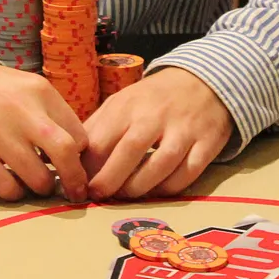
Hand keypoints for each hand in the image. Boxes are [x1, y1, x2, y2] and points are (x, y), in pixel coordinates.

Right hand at [0, 58, 89, 201]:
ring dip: (42, 188)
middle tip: (76, 192)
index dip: (81, 155)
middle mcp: (21, 111)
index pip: (79, 134)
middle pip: (65, 154)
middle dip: (76, 180)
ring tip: (37, 183)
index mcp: (40, 92)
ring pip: (38, 178)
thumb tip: (75, 152)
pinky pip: (7, 188)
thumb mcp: (27, 86)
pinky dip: (15, 193)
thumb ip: (51, 113)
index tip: (76, 165)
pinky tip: (13, 183)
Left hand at [83, 67, 232, 198]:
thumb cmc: (153, 99)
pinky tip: (156, 192)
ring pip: (160, 165)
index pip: (101, 138)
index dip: (88, 166)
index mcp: (128, 104)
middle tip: (98, 196)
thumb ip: (98, 128)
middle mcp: (156, 115)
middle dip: (110, 179)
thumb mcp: (122, 102)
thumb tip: (71, 160)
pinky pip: (188, 173)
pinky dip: (169, 188)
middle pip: (130, 150)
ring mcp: (184, 130)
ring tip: (125, 196)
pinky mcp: (207, 143)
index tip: (79, 182)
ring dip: (138, 187)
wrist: (203, 81)